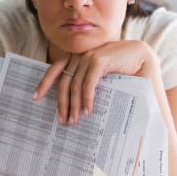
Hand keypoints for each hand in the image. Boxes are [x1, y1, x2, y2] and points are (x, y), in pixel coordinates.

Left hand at [33, 40, 157, 124]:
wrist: (141, 57)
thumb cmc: (120, 70)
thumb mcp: (99, 77)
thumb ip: (85, 82)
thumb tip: (72, 104)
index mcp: (77, 57)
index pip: (56, 70)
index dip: (44, 83)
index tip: (35, 97)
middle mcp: (80, 55)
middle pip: (64, 81)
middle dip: (61, 102)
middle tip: (61, 120)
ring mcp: (88, 55)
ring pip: (75, 84)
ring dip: (74, 105)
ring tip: (74, 120)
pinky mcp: (99, 59)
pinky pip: (88, 82)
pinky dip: (87, 97)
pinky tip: (88, 110)